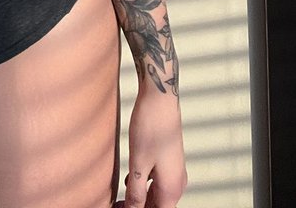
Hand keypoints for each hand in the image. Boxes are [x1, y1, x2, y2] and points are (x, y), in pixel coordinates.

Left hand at [121, 88, 187, 206]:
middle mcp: (177, 182)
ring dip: (141, 199)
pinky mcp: (168, 158)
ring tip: (121, 198)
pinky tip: (130, 181)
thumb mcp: (138, 164)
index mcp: (171, 189)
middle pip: (158, 206)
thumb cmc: (151, 127)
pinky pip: (158, 181)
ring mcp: (174, 170)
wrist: (160, 98)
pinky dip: (144, 186)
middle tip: (118, 205)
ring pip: (158, 195)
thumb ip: (136, 193)